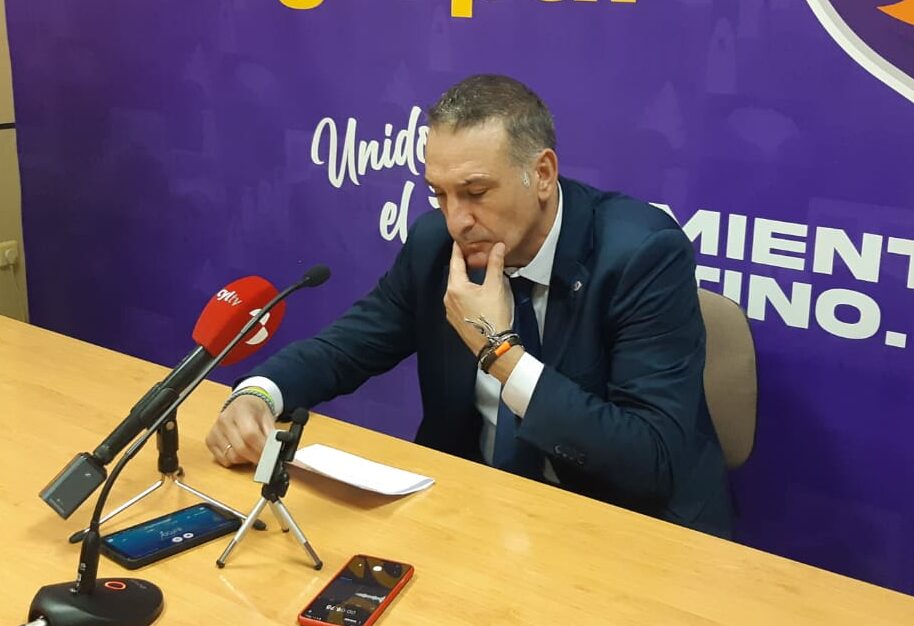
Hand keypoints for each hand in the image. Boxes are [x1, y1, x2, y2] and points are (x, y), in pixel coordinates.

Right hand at [205, 395, 274, 466]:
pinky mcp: (210, 440)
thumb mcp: (267, 416)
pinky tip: (239, 451)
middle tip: (264, 457)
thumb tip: (274, 449)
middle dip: (255, 457)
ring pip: (231, 456)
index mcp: (240, 410)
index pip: (250, 434)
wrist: (241, 403)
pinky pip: (223, 459)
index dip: (261, 448)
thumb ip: (270, 432)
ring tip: (252, 451)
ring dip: (245, 459)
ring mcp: (215, 430)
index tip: (270, 454)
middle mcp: (224, 420)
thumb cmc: (254, 410)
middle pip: (240, 448)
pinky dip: (234, 460)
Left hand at [444, 241, 510, 355]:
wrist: (493, 345)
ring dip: (463, 278)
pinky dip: (463, 292)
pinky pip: (456, 300)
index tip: (458, 240)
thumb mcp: (495, 287)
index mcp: (456, 287)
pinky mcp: (454, 319)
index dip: (458, 250)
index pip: (455, 262)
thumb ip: (495, 264)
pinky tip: (473, 291)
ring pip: (455, 288)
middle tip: (468, 253)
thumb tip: (498, 246)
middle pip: (454, 275)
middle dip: (461, 264)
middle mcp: (448, 297)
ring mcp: (449, 310)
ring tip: (472, 270)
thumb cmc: (493, 315)